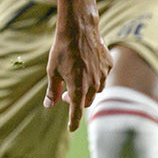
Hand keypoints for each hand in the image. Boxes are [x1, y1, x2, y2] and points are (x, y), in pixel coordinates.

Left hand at [43, 10, 111, 130]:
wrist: (78, 28)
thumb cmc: (62, 50)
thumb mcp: (52, 71)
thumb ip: (52, 91)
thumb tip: (49, 106)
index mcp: (77, 88)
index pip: (76, 112)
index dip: (73, 122)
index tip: (71, 128)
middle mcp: (93, 84)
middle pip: (87, 101)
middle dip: (76, 101)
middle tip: (65, 94)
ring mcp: (103, 74)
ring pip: (96, 90)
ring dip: (87, 89)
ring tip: (77, 79)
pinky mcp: (109, 64)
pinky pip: (103, 76)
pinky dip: (96, 76)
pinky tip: (87, 66)